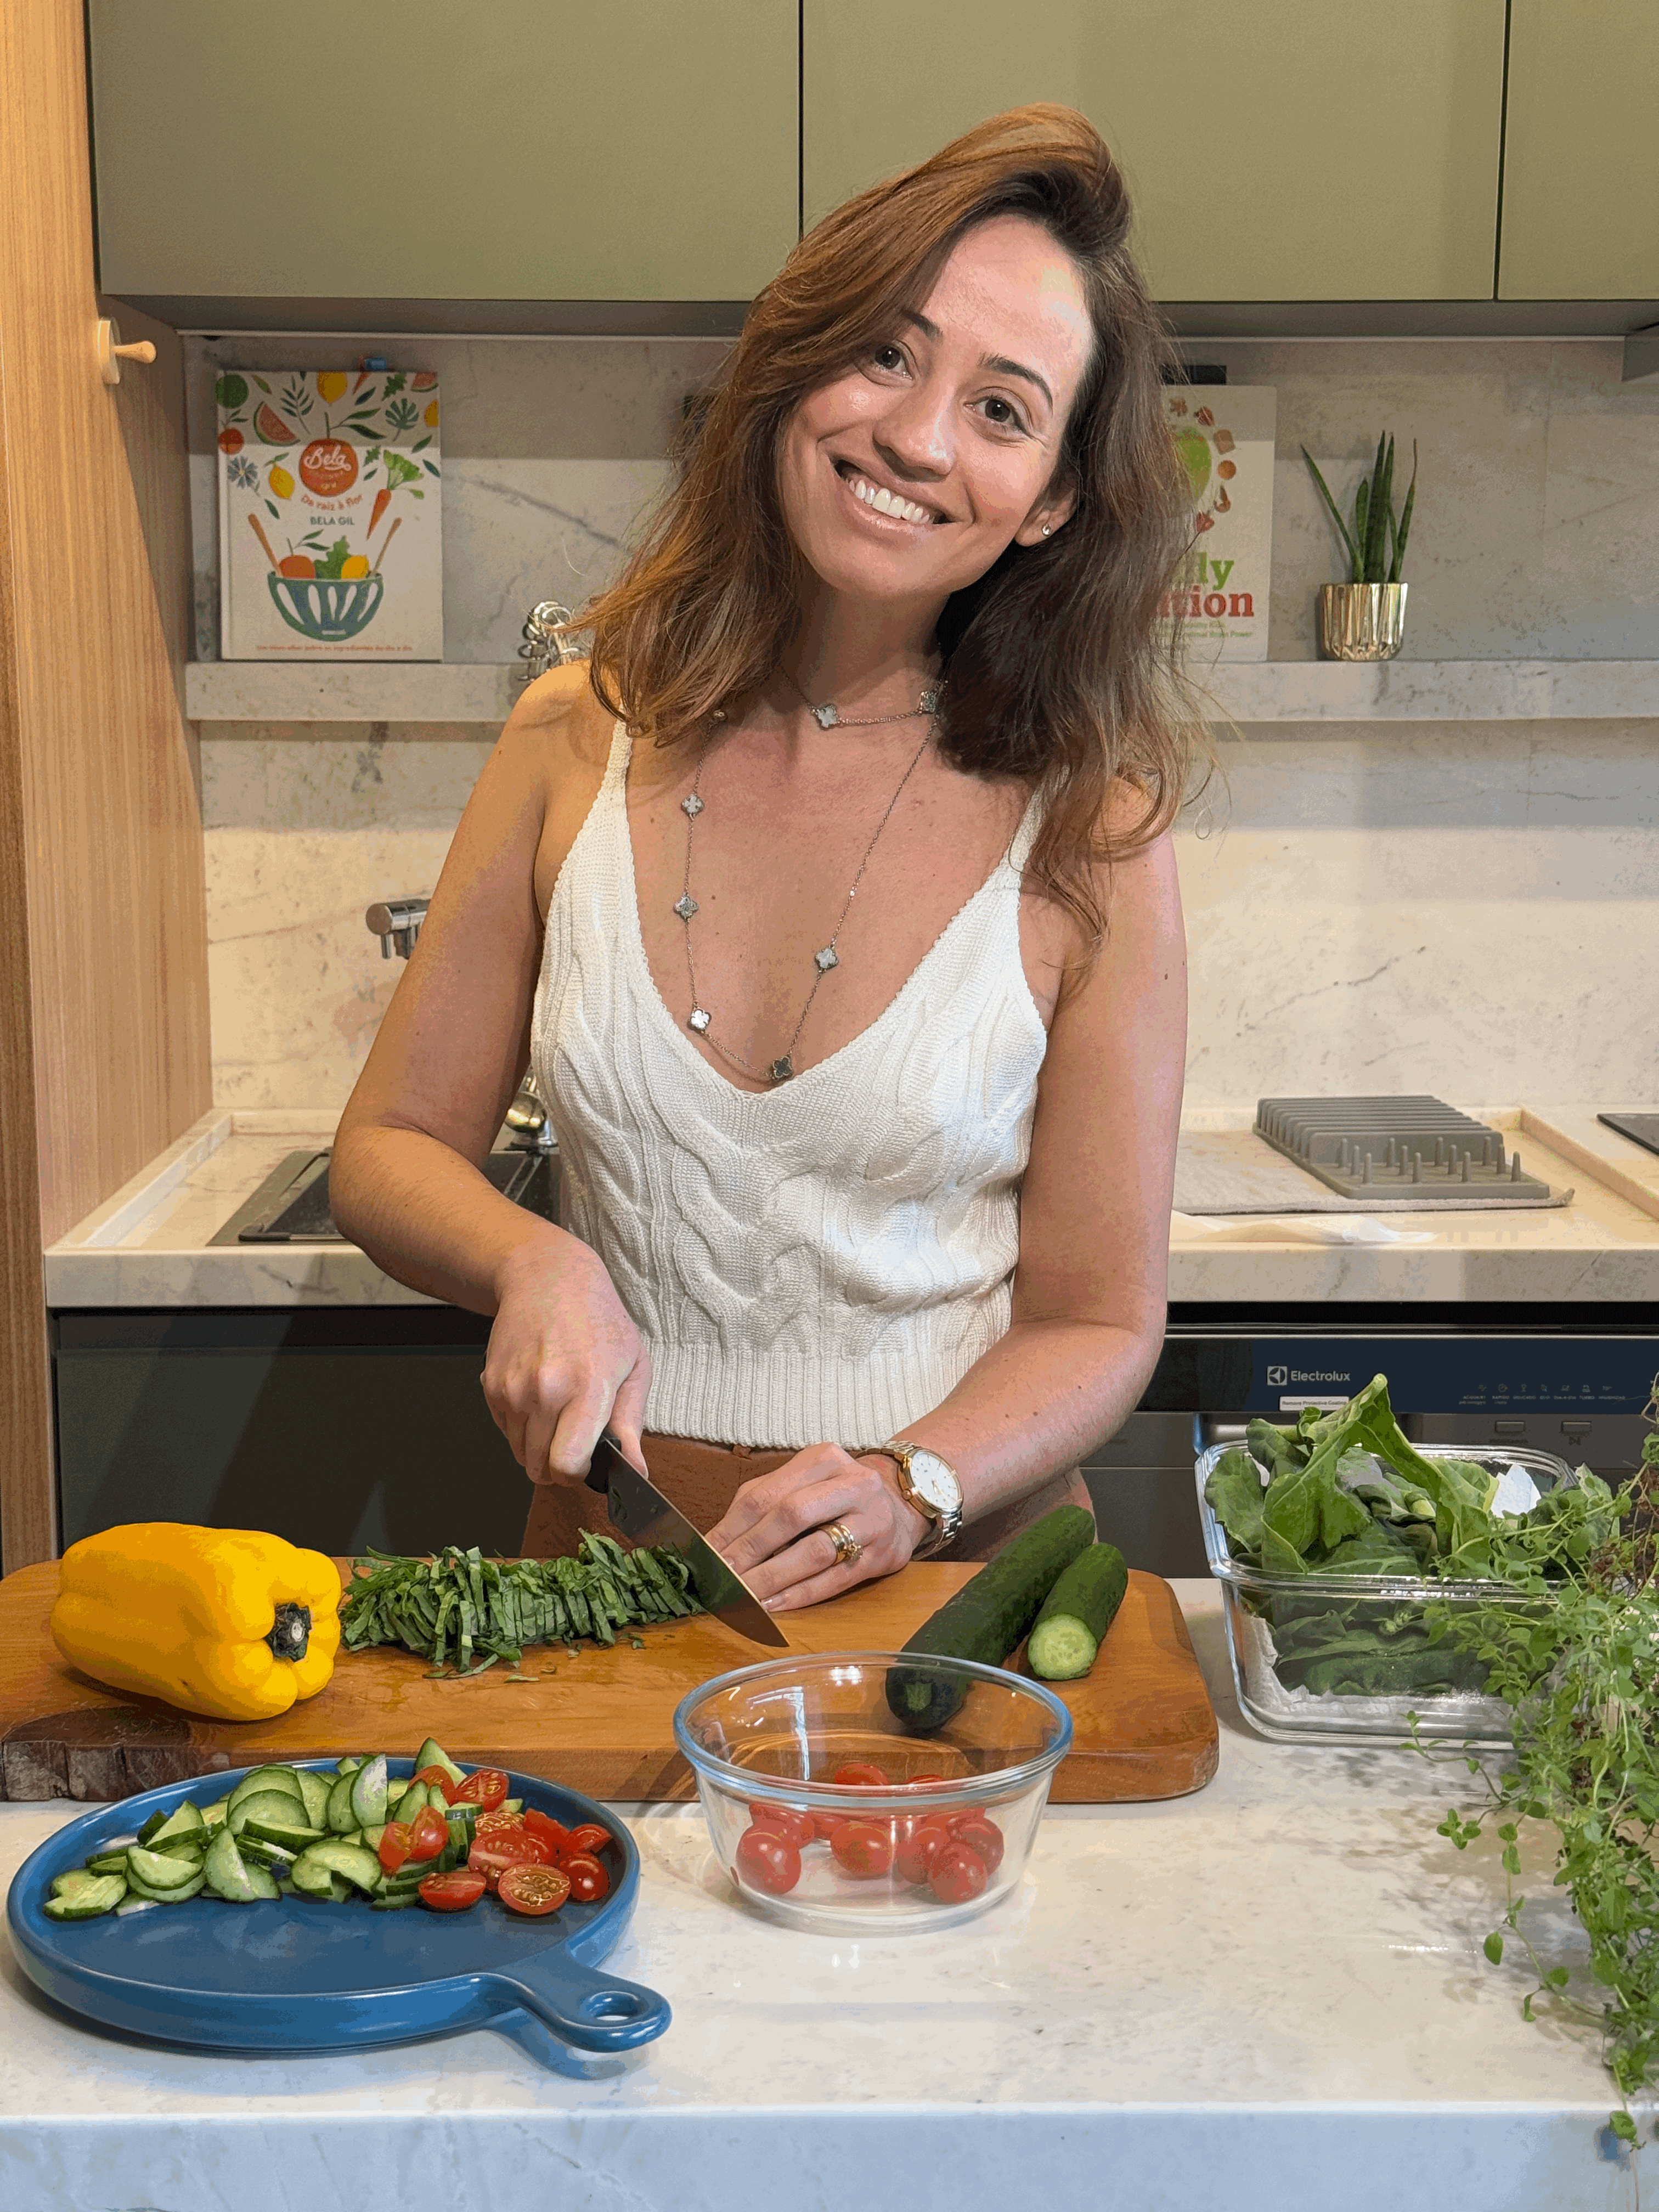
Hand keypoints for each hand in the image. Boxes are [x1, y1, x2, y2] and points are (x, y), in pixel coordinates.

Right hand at [480, 1232, 650, 1483]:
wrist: (547, 1278)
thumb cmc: (598, 1320)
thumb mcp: (633, 1366)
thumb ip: (631, 1424)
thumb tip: (635, 1471)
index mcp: (586, 1388)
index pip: (567, 1464)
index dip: (578, 1475)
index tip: (587, 1465)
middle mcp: (544, 1391)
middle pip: (539, 1468)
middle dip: (557, 1467)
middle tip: (574, 1442)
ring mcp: (512, 1389)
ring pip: (519, 1453)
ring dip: (537, 1447)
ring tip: (558, 1412)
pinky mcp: (490, 1385)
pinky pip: (504, 1430)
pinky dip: (521, 1425)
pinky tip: (538, 1396)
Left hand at [705, 1444, 931, 1612]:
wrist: (899, 1504)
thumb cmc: (835, 1495)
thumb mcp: (801, 1483)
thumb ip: (759, 1504)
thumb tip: (713, 1544)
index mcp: (822, 1460)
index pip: (764, 1495)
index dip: (731, 1528)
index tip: (705, 1556)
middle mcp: (852, 1483)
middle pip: (790, 1517)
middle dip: (751, 1551)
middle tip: (721, 1578)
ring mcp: (872, 1519)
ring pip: (815, 1551)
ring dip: (773, 1578)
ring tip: (743, 1596)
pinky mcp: (882, 1554)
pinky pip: (835, 1579)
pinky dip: (801, 1594)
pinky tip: (775, 1605)